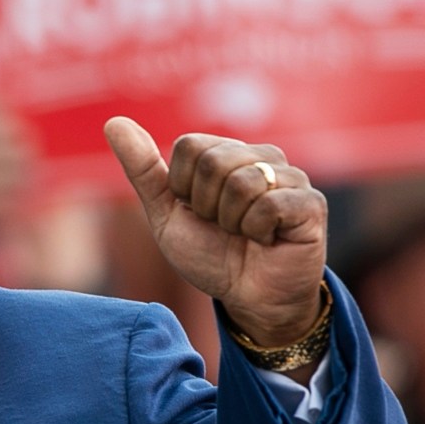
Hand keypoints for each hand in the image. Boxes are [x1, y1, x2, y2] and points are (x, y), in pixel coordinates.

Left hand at [104, 120, 326, 346]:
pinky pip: (269, 205)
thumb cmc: (211, 256)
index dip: (183, 188)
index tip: (199, 213)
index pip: (190, 146)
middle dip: (207, 206)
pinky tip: (268, 240)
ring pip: (241, 182)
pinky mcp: (310, 203)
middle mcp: (262, 156)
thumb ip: (144, 170)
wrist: (248, 300)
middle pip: (213, 161)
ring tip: (246, 235)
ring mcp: (291, 177)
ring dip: (232, 222)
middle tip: (225, 228)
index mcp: (227, 153)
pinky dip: (257, 232)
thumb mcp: (167, 216)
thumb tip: (114, 122)